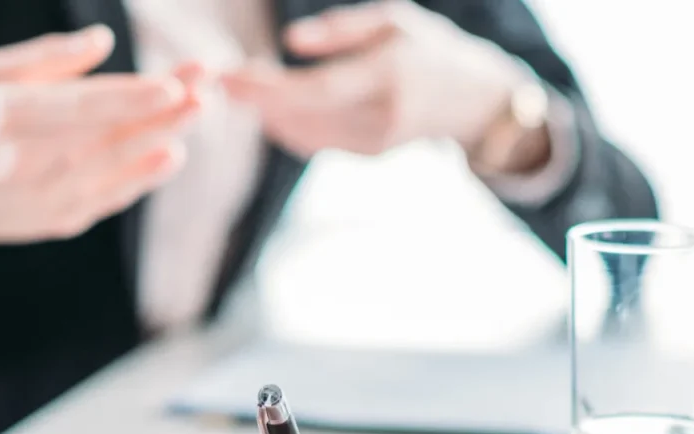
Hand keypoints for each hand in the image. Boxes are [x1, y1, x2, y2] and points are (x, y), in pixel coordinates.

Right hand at [0, 25, 202, 301]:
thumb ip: (46, 57)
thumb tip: (102, 40)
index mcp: (8, 116)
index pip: (83, 106)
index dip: (133, 97)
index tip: (176, 83)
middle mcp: (29, 161)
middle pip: (110, 135)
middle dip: (164, 112)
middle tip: (208, 89)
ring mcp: (47, 196)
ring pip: (118, 167)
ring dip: (163, 139)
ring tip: (200, 112)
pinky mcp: (60, 220)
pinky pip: (112, 196)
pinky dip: (144, 177)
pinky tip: (173, 154)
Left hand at [221, 1, 531, 158]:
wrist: (472, 99)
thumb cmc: (427, 48)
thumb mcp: (394, 20)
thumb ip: (340, 30)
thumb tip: (289, 42)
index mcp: (387, 76)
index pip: (316, 90)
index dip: (268, 88)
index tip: (228, 75)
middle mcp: (380, 117)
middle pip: (302, 116)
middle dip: (256, 100)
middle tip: (221, 80)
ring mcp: (374, 143)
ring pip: (303, 134)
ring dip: (266, 113)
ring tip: (242, 88)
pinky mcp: (366, 154)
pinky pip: (314, 142)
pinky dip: (286, 126)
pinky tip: (268, 109)